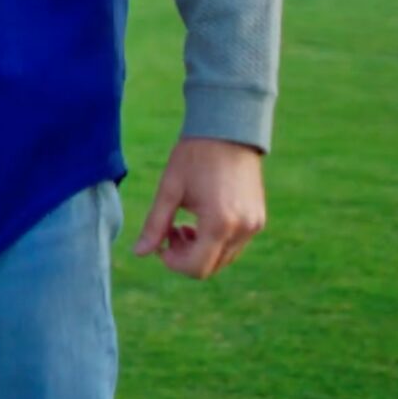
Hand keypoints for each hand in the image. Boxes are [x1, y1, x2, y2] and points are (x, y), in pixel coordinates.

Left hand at [133, 136, 266, 279]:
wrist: (228, 131)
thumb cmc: (194, 157)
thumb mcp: (169, 189)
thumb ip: (155, 224)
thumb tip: (139, 253)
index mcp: (219, 224)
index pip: (197, 267)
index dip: (173, 263)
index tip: (160, 244)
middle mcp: (243, 230)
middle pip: (211, 267)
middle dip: (186, 257)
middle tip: (170, 230)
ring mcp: (254, 226)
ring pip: (224, 258)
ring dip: (201, 250)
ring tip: (184, 224)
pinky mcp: (259, 219)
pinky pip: (235, 245)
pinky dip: (216, 241)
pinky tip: (201, 220)